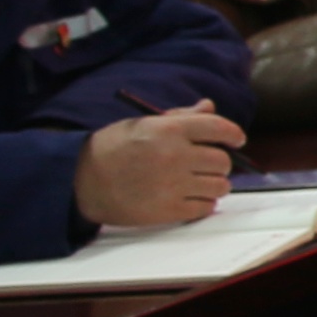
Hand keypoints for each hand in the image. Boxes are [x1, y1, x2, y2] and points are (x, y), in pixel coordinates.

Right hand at [74, 104, 238, 230]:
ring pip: (220, 186)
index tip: (237, 140)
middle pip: (223, 161)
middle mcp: (175, 156)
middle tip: (207, 165)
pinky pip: (206, 208)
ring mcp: (173, 184)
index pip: (219, 128)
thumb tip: (209, 107)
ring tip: (199, 183)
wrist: (79, 181)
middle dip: (219, 163)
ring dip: (215, 185)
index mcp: (169, 130)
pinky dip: (203, 204)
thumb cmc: (111, 149)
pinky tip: (190, 198)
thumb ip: (180, 117)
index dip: (233, 134)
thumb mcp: (142, 124)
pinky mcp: (168, 210)